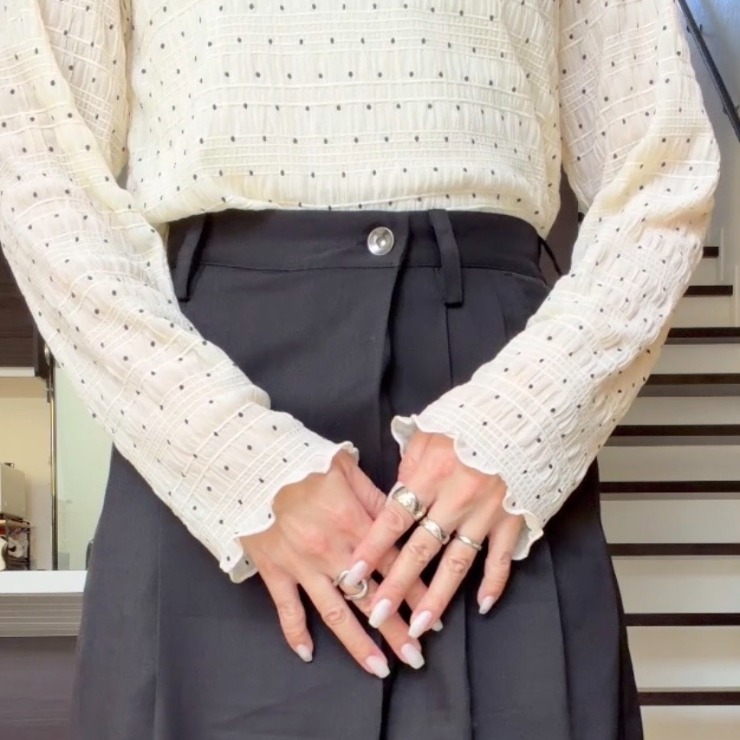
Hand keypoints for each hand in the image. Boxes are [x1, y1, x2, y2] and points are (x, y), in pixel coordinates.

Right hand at [240, 450, 428, 677]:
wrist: (251, 467)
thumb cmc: (302, 463)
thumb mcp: (346, 468)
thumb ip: (375, 496)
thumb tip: (403, 517)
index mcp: (353, 522)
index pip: (393, 564)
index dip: (416, 591)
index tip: (434, 614)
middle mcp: (332, 550)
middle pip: (370, 597)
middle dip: (395, 630)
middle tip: (416, 657)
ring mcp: (302, 565)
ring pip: (335, 613)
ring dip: (359, 644)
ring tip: (380, 669)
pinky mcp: (275, 571)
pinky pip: (286, 609)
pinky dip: (295, 633)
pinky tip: (308, 654)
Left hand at [346, 431, 522, 637]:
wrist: (525, 412)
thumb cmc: (470, 418)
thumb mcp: (430, 431)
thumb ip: (409, 464)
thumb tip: (395, 494)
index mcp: (431, 473)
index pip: (393, 519)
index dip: (372, 549)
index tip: (352, 575)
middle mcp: (457, 498)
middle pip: (420, 550)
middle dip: (397, 585)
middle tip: (377, 614)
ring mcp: (487, 512)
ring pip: (457, 564)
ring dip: (438, 597)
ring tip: (420, 626)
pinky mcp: (514, 518)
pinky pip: (502, 558)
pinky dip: (495, 583)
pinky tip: (483, 605)